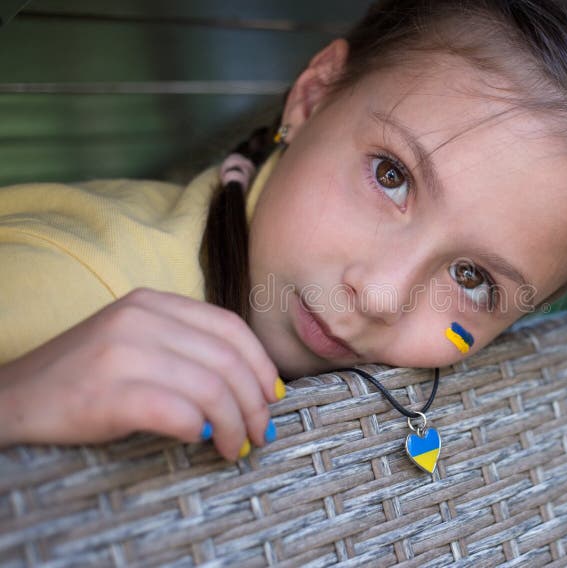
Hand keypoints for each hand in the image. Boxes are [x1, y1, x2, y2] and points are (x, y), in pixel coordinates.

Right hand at [0, 287, 282, 460]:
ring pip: (211, 388)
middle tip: (260, 432)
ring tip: (236, 447)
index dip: (261, 364)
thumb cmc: (84, 377)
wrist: (12, 398)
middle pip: (227, 360)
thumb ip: (186, 347)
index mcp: (152, 302)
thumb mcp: (136, 341)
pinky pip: (179, 412)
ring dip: (234, 424)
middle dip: (254, 402)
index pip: (229, 327)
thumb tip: (252, 385)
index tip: (272, 395)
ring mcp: (123, 352)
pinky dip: (201, 430)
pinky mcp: (109, 392)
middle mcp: (141, 319)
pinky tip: (201, 441)